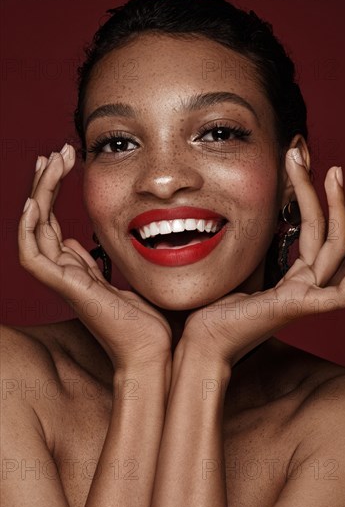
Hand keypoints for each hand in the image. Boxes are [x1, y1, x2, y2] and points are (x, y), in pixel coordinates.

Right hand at [18, 144, 171, 370]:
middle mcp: (65, 273)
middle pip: (41, 221)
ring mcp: (63, 281)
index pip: (54, 224)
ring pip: (33, 231)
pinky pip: (33, 256)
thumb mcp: (123, 280)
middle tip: (58, 153)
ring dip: (38, 194)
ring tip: (52, 162)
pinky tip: (35, 202)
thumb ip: (98, 264)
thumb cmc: (146, 322)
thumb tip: (82, 246)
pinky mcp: (68, 289)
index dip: (55, 192)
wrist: (153, 352)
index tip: (67, 162)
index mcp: (78, 270)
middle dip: (46, 184)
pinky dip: (29, 229)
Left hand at [178, 148, 344, 367]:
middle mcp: (303, 284)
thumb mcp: (240, 266)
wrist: (201, 341)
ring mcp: (304, 297)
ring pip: (334, 250)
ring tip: (334, 175)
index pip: (310, 229)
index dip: (309, 196)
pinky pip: (340, 295)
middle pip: (326, 233)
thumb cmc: (216, 308)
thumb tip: (257, 213)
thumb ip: (260, 247)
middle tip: (327, 164)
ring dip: (338, 210)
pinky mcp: (298, 309)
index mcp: (292, 276)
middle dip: (327, 195)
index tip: (299, 165)